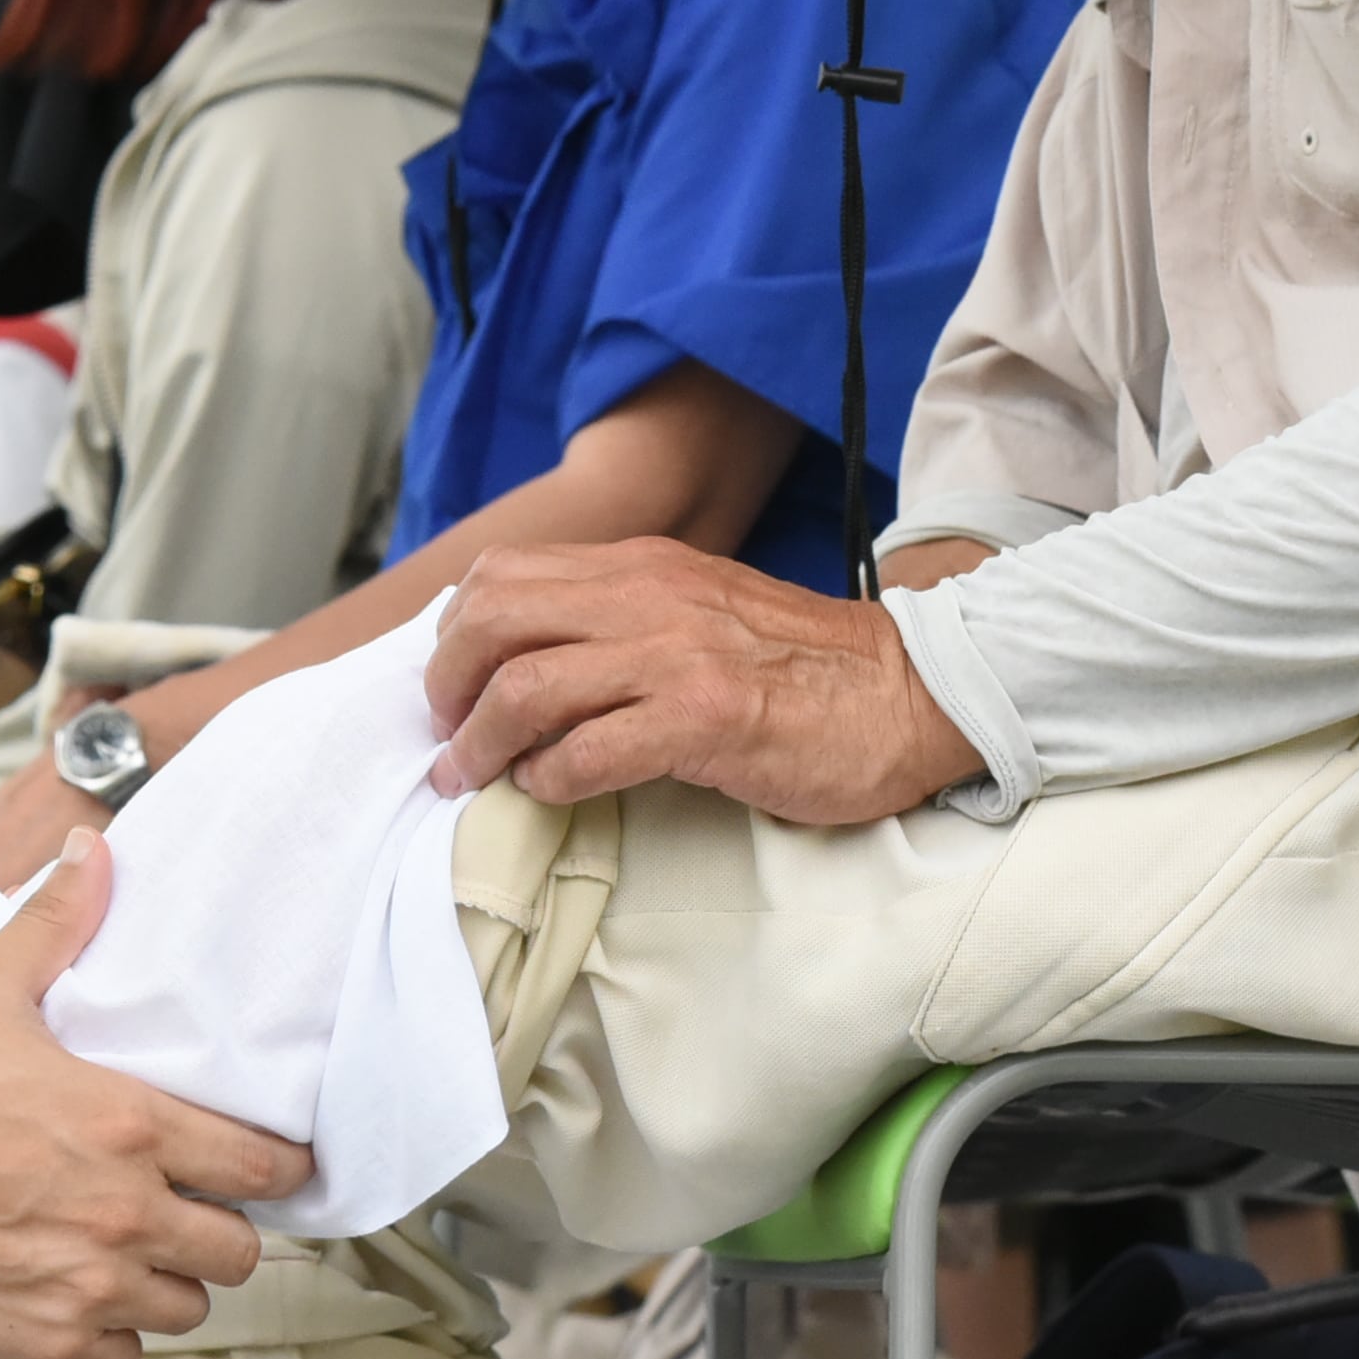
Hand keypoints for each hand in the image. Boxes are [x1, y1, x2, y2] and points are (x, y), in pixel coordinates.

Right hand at [0, 827, 304, 1358]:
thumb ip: (54, 923)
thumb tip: (94, 848)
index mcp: (131, 1128)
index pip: (264, 1169)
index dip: (278, 1168)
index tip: (266, 1166)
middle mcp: (127, 1215)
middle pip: (239, 1252)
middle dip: (220, 1230)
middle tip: (185, 1208)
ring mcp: (89, 1287)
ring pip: (187, 1309)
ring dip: (167, 1282)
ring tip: (126, 1251)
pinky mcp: (44, 1341)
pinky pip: (123, 1357)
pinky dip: (111, 1332)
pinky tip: (77, 1292)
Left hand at [423, 539, 982, 823]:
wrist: (910, 693)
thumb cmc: (799, 669)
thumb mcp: (695, 611)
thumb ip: (618, 619)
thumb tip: (522, 661)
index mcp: (639, 566)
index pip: (502, 576)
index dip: (454, 636)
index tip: (451, 689)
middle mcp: (647, 594)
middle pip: (491, 621)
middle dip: (448, 686)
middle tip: (450, 738)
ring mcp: (676, 654)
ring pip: (526, 687)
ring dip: (482, 745)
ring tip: (476, 778)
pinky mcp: (707, 718)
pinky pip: (588, 750)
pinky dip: (549, 779)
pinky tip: (550, 792)